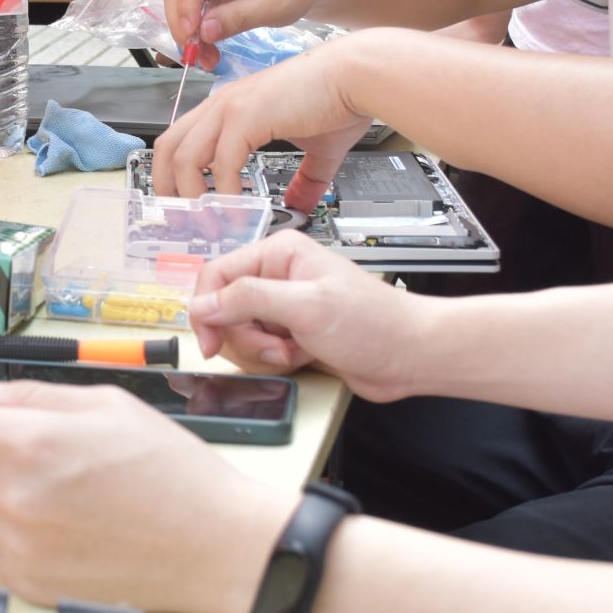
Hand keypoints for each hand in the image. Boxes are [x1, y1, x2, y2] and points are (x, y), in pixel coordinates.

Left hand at [0, 369, 284, 612]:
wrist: (215, 545)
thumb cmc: (170, 470)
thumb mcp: (105, 404)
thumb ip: (27, 394)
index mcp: (33, 445)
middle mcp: (17, 500)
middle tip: (41, 454)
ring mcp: (21, 548)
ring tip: (59, 492)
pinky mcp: (29, 583)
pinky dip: (18, 535)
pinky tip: (66, 527)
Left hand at [152, 38, 370, 204]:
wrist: (359, 76)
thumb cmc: (341, 99)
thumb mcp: (318, 149)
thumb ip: (304, 178)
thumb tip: (301, 203)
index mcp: (231, 107)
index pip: (182, 140)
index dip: (174, 175)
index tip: (184, 205)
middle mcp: (223, 104)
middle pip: (168, 147)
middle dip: (167, 187)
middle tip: (182, 220)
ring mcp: (230, 108)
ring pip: (184, 157)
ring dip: (192, 197)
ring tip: (209, 224)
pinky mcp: (246, 116)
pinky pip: (220, 163)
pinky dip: (224, 192)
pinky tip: (237, 210)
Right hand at [162, 0, 315, 70]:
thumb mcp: (275, 6)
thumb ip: (239, 18)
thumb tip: (204, 32)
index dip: (187, 3)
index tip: (190, 35)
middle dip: (182, 22)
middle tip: (194, 54)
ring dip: (186, 27)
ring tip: (204, 55)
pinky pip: (187, 0)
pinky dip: (192, 25)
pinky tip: (205, 44)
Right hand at [189, 230, 430, 397]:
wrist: (410, 355)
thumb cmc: (374, 322)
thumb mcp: (306, 307)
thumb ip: (249, 300)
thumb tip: (202, 304)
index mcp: (279, 253)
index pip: (216, 275)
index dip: (207, 310)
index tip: (210, 341)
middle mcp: (277, 275)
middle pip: (225, 309)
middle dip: (245, 337)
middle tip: (274, 347)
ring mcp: (284, 305)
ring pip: (240, 332)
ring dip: (262, 351)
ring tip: (294, 351)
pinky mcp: (291, 331)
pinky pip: (260, 348)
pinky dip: (275, 359)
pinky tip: (302, 355)